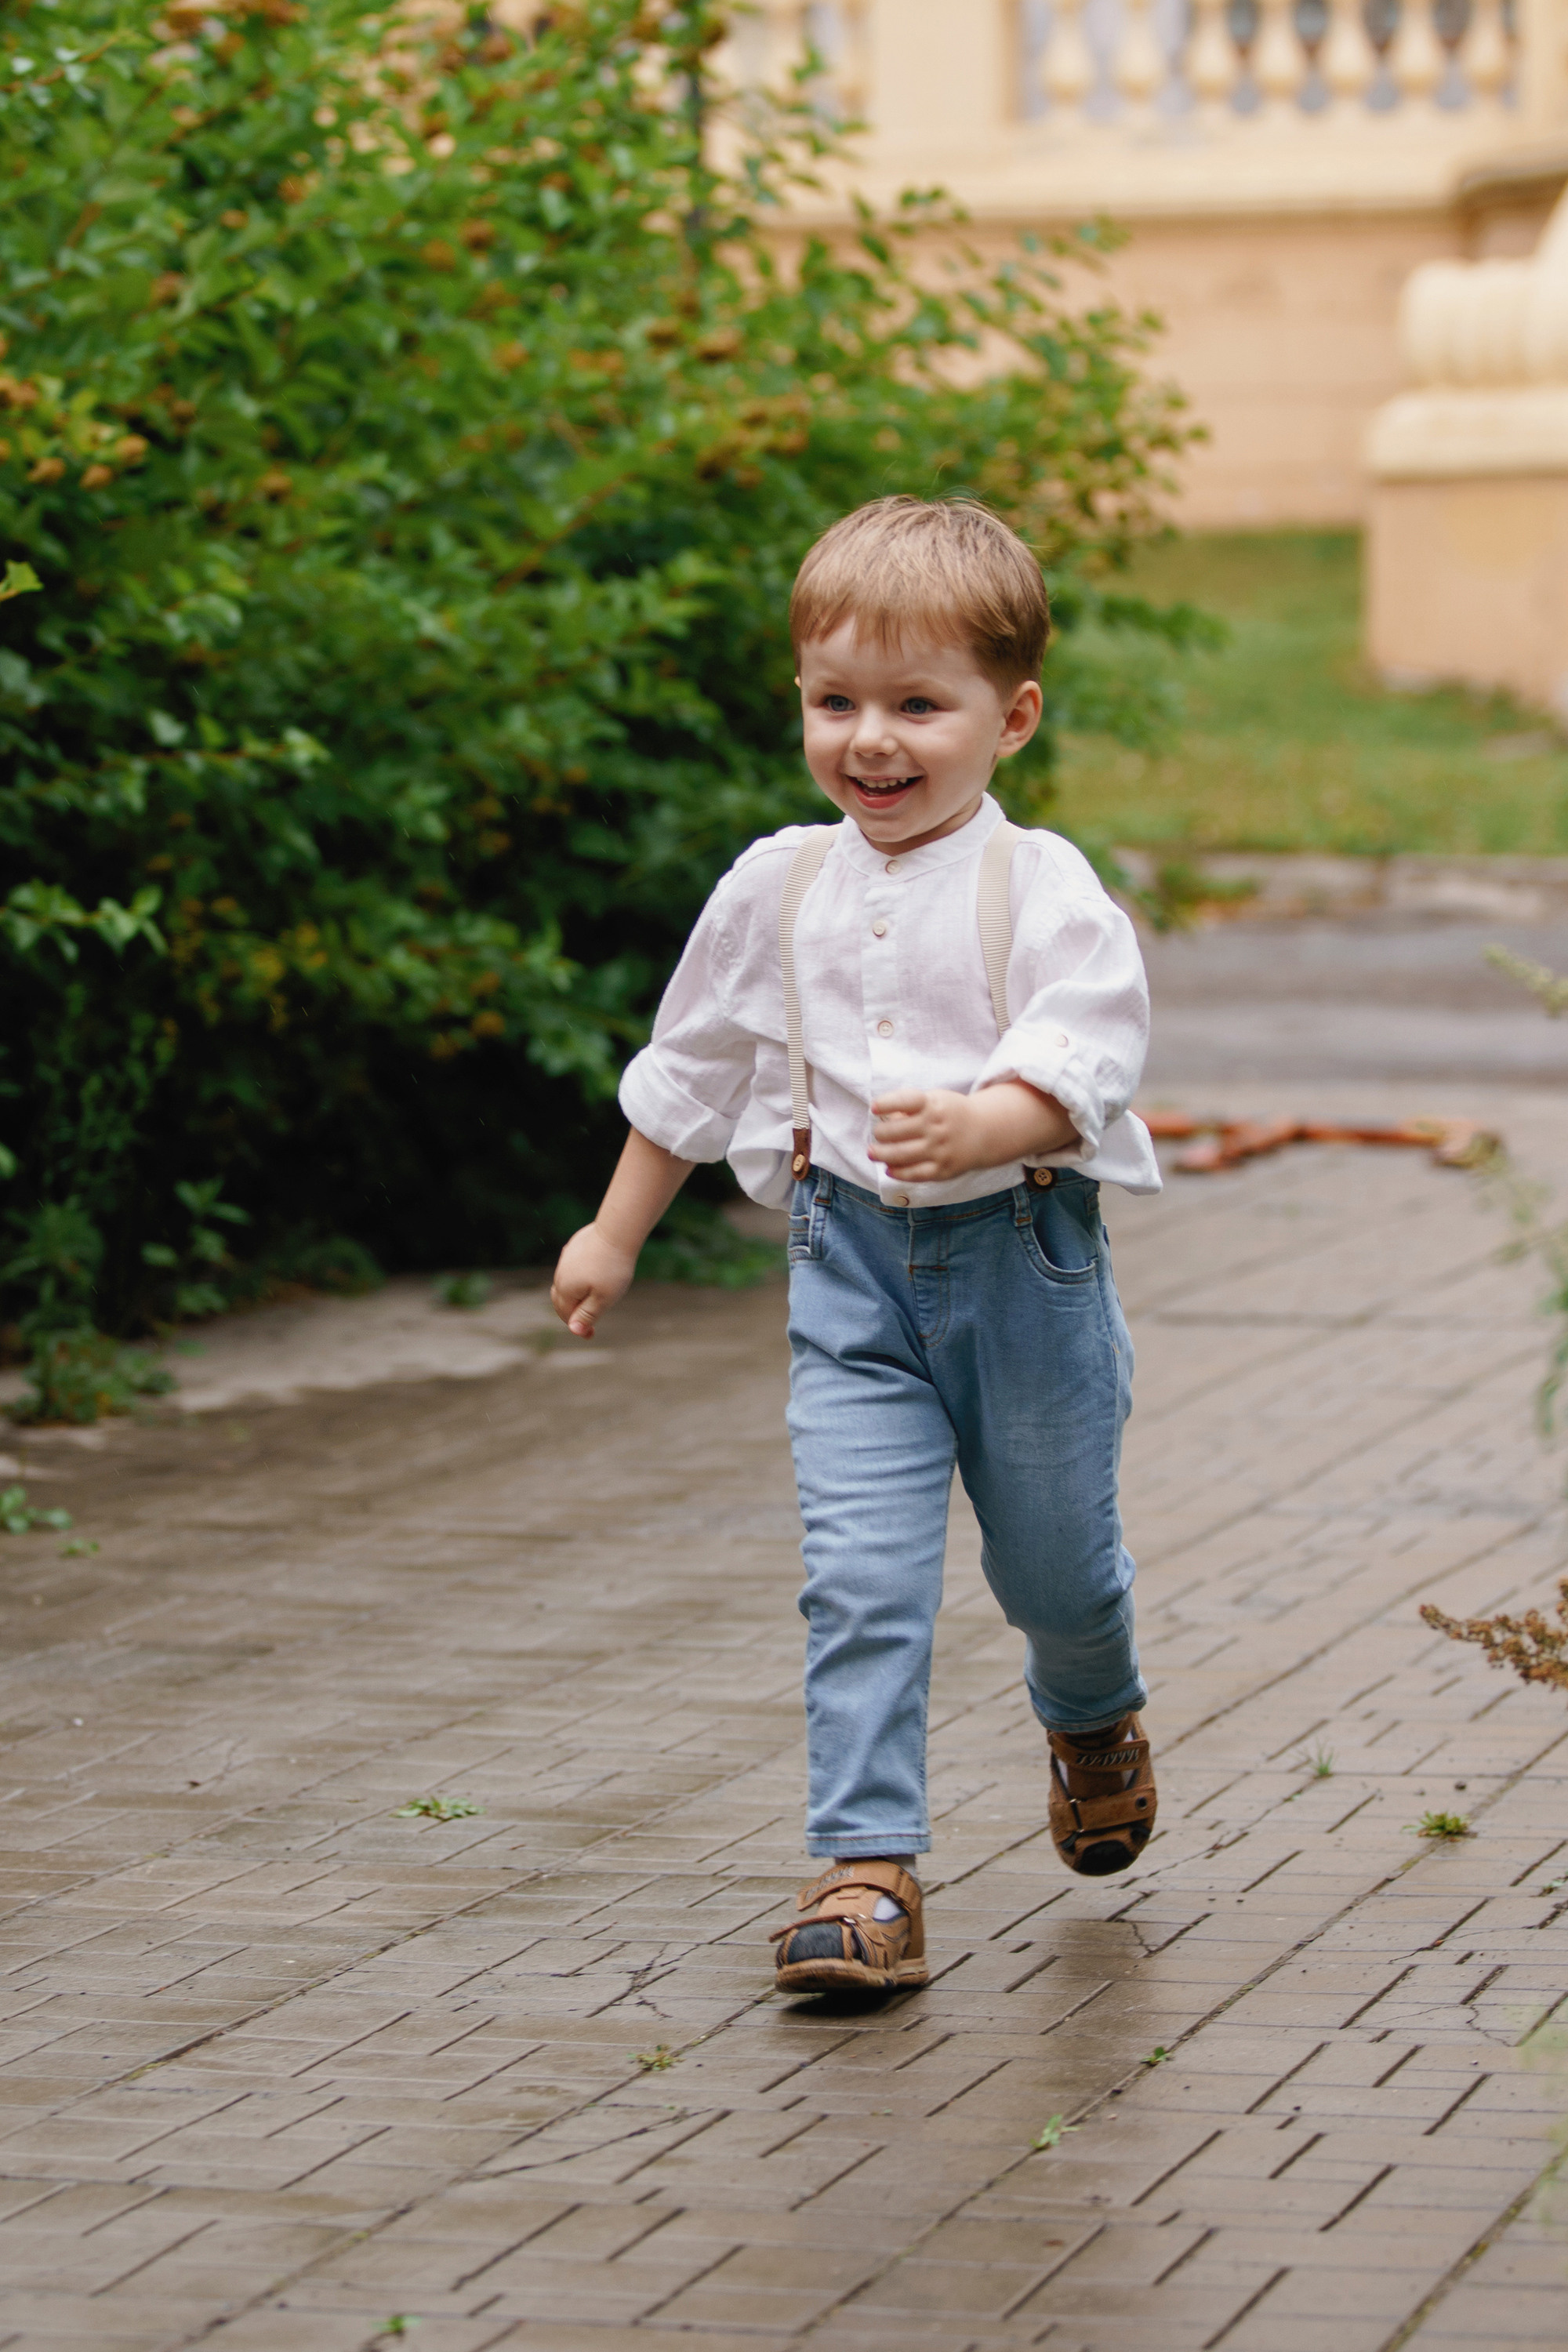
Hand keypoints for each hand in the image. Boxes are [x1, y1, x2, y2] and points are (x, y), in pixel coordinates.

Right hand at [550, 1222, 636, 1338]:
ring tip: (592, 1299)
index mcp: (565, 1289)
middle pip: (561, 1300)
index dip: (578, 1327)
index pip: (566, 1315)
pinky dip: (580, 1278)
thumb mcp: (603, 1298)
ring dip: (576, 1295)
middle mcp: (561, 1273)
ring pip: (566, 1282)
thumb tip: (574, 1330)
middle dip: (573, 1312)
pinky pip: (573, 1267)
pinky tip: (594, 1277)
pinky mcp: (574, 1246)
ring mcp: (566, 1258)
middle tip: (590, 1322)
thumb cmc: (612, 1268)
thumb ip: (587, 1315)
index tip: (592, 1334)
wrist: (617, 1232)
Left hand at [870, 1081, 1076, 1184]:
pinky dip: (898, 1172)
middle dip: (880, 1133)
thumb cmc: (949, 1113)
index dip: (886, 1103)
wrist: (984, 1132)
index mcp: (933, 1104)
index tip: (874, 1108)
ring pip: (900, 1155)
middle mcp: (936, 1126)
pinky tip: (889, 1169)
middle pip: (896, 1131)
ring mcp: (939, 1149)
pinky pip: (914, 1174)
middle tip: (877, 1135)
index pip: (906, 1100)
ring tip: (873, 1153)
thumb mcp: (934, 1099)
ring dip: (881, 1154)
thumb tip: (884, 1119)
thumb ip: (909, 1106)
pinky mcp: (942, 1169)